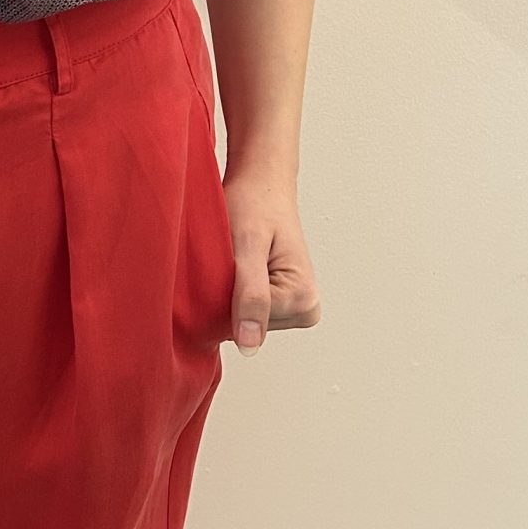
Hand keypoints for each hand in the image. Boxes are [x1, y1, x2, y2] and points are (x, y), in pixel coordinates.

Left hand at [222, 166, 321, 353]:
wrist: (260, 184)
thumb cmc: (255, 205)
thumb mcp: (247, 247)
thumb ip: (250, 296)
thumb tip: (250, 345)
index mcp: (304, 300)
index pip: (245, 326)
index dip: (223, 298)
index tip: (228, 265)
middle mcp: (304, 309)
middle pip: (243, 328)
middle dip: (226, 296)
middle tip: (233, 260)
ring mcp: (291, 308)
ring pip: (238, 321)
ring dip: (225, 293)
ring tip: (237, 260)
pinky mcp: (275, 303)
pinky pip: (239, 311)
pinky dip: (227, 292)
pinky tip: (237, 269)